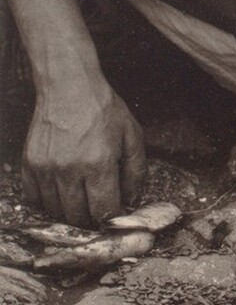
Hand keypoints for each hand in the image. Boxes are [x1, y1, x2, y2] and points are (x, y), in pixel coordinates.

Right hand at [21, 83, 146, 226]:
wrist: (69, 86)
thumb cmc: (103, 109)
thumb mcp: (132, 134)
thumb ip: (136, 169)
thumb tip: (132, 198)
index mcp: (98, 164)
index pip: (104, 211)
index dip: (112, 217)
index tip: (115, 214)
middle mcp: (70, 170)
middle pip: (78, 217)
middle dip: (91, 217)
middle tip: (97, 206)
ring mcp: (46, 169)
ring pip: (55, 211)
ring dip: (69, 210)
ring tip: (80, 195)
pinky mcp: (30, 164)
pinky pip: (34, 199)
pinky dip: (47, 201)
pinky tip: (60, 189)